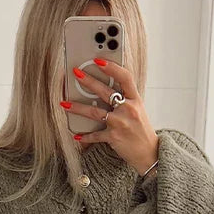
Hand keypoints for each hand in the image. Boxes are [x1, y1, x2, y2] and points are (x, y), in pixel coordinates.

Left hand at [60, 58, 158, 175]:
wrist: (149, 153)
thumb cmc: (141, 131)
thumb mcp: (138, 111)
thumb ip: (125, 99)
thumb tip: (105, 88)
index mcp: (135, 100)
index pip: (125, 78)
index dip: (112, 67)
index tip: (99, 60)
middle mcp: (128, 109)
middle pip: (105, 91)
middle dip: (88, 81)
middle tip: (76, 73)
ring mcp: (120, 123)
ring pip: (95, 112)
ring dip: (77, 108)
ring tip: (65, 104)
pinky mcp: (113, 137)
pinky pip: (95, 135)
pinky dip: (85, 136)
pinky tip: (77, 135)